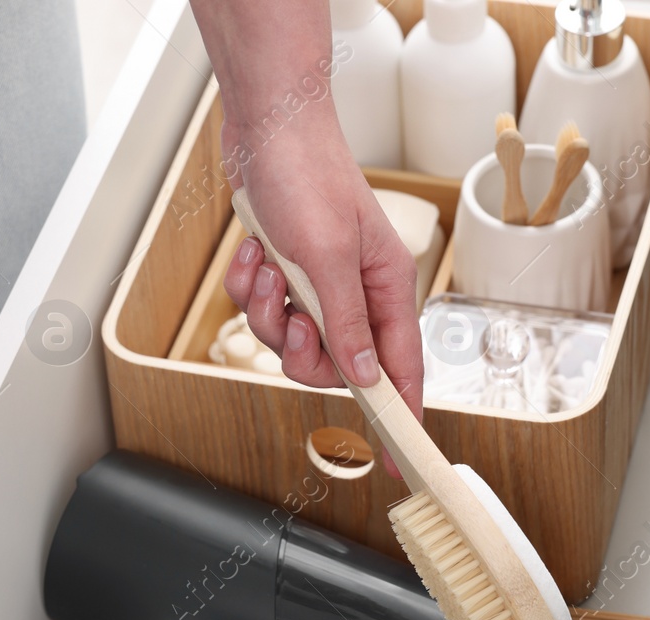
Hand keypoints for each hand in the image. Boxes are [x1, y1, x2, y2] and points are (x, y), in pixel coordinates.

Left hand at [220, 121, 423, 474]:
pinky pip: (259, 310)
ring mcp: (316, 285)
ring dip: (265, 310)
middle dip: (299, 348)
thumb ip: (346, 324)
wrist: (266, 127)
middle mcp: (356, 292)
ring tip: (268, 266)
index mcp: (386, 289)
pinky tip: (253, 252)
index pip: (401, 370)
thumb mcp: (329, 257)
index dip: (401, 418)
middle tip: (290, 315)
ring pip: (286, 341)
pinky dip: (248, 286)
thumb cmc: (308, 175)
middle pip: (331, 366)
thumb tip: (364, 377)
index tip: (401, 463)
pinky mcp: (282, 275)